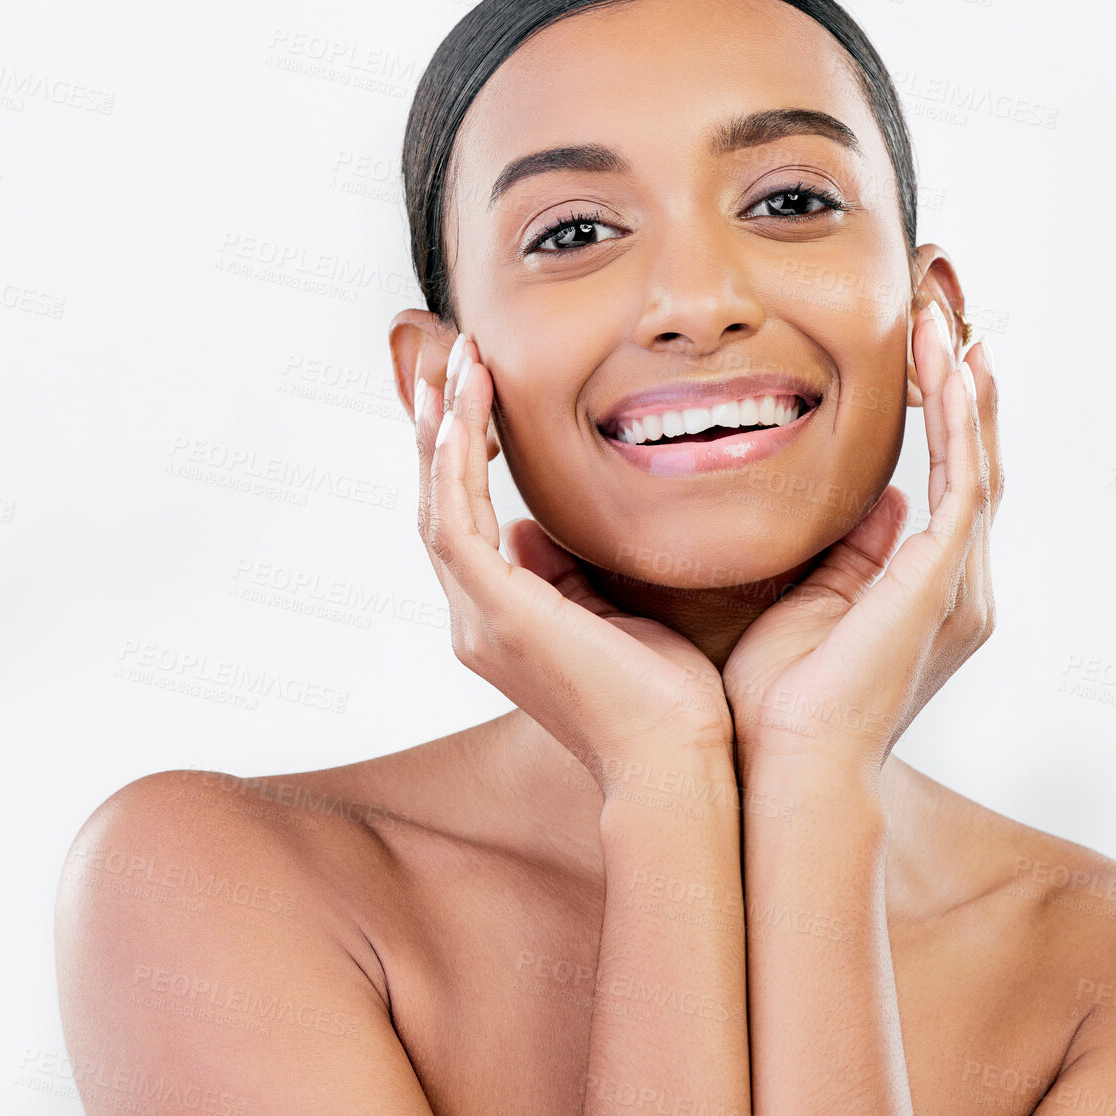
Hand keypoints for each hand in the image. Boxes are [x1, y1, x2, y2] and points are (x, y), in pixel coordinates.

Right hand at [414, 336, 733, 786]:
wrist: (678, 761)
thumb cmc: (664, 696)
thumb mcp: (612, 612)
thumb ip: (566, 573)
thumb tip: (533, 530)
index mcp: (501, 618)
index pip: (465, 516)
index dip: (461, 450)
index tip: (477, 386)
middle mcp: (475, 619)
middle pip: (438, 501)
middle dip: (440, 426)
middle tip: (453, 355)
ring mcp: (479, 620)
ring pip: (438, 504)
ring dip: (444, 430)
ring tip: (460, 362)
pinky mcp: (498, 617)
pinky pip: (457, 526)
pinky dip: (456, 466)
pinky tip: (465, 414)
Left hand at [721, 305, 1000, 778]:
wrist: (790, 768)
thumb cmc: (784, 704)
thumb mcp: (816, 603)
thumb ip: (854, 551)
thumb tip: (882, 500)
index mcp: (930, 591)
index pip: (951, 481)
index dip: (947, 413)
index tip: (929, 349)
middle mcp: (961, 585)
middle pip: (978, 460)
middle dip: (965, 385)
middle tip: (950, 310)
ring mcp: (960, 584)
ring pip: (978, 461)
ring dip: (963, 386)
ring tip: (947, 317)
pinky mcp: (943, 582)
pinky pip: (963, 482)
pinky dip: (956, 420)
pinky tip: (945, 365)